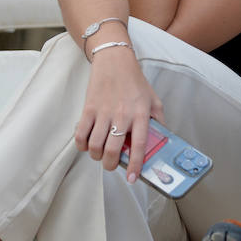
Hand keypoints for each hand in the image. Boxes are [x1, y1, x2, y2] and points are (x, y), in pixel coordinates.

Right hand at [74, 47, 164, 180]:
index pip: (140, 145)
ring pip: (95, 145)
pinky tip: (86, 144)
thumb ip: (159, 121)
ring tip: (99, 154)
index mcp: (141, 114)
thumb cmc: (135, 81)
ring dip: (96, 156)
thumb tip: (160, 142)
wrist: (114, 61)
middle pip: (112, 150)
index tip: (132, 179)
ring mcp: (103, 112)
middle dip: (110, 164)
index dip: (136, 165)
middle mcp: (122, 115)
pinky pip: (81, 134)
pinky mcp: (89, 108)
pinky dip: (81, 145)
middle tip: (111, 164)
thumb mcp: (154, 100)